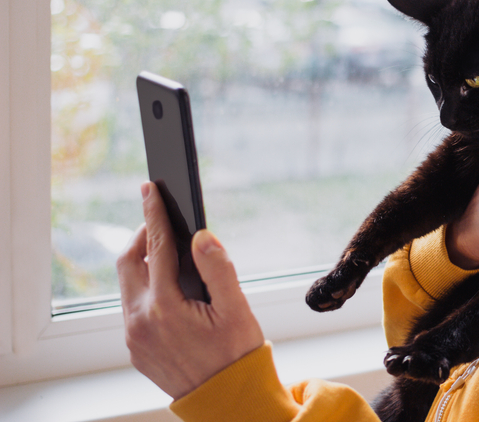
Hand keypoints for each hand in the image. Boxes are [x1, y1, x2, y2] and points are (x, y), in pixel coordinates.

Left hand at [117, 182, 263, 398]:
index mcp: (165, 307)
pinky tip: (168, 291)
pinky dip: (145, 290)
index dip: (154, 214)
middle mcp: (140, 321)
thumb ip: (218, 269)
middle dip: (141, 237)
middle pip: (128, 263)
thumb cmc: (237, 355)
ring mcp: (134, 338)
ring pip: (128, 286)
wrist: (227, 401)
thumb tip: (201, 236)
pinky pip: (132, 309)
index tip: (150, 190)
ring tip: (167, 256)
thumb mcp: (236, 309)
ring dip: (143, 265)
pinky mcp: (136, 350)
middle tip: (160, 223)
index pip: (155, 248)